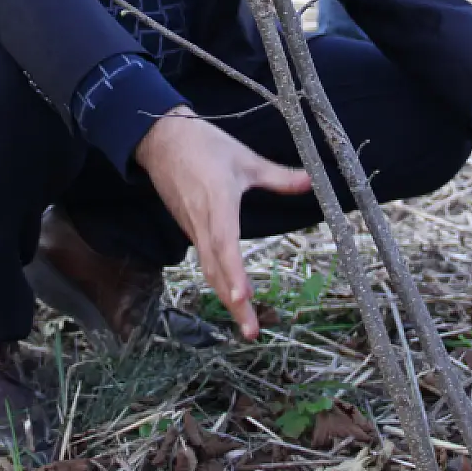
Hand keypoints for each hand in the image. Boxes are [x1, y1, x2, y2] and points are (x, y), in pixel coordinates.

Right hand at [135, 108, 311, 338]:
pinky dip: (218, 280)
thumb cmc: (203, 144)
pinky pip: (204, 259)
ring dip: (225, 297)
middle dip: (233, 302)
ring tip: (246, 323)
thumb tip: (312, 182)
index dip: (233, 271)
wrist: (159, 139)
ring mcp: (192, 226)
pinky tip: (231, 295)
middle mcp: (202, 220)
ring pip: (209, 269)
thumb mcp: (245, 157)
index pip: (225, 243)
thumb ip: (279, 176)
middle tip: (251, 331)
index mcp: (217, 201)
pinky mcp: (189, 227)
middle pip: (216, 269)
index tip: (243, 296)